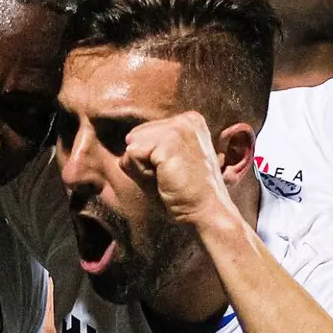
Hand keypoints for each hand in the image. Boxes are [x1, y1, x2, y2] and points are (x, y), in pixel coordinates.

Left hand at [119, 111, 234, 226]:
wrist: (207, 214)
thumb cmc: (186, 196)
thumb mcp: (162, 169)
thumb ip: (142, 154)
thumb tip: (125, 147)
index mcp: (188, 122)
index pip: (143, 134)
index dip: (149, 160)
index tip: (173, 173)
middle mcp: (186, 119)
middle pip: (135, 136)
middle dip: (144, 162)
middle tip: (170, 178)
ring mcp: (179, 128)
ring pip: (132, 145)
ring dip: (142, 169)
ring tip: (168, 179)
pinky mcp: (170, 141)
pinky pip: (132, 155)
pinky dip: (141, 174)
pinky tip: (165, 181)